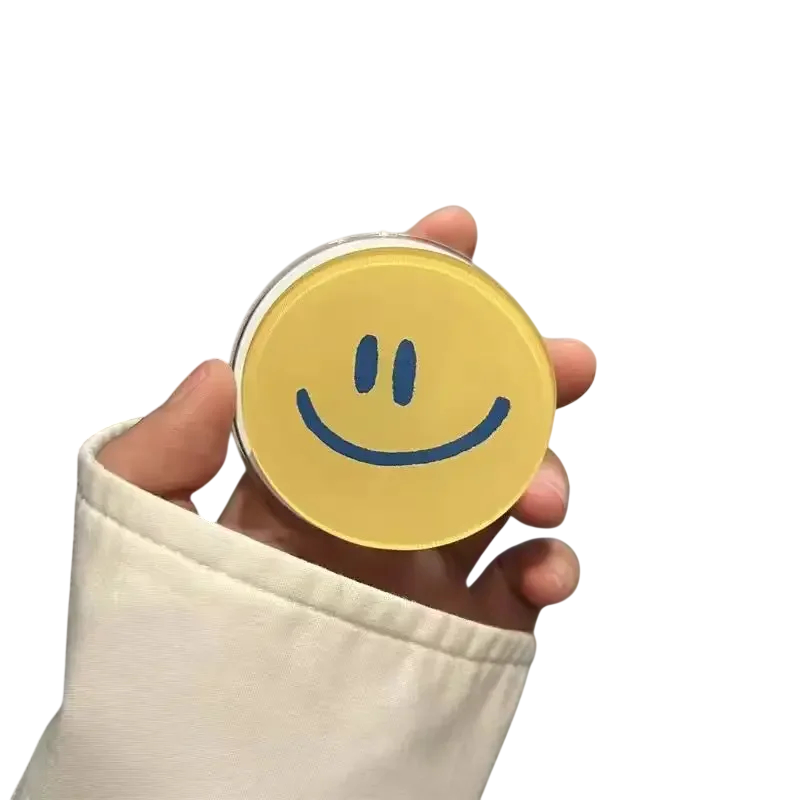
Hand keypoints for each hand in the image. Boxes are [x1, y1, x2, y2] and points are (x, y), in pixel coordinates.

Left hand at [97, 207, 595, 631]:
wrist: (224, 752)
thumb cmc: (182, 631)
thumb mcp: (144, 528)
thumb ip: (161, 451)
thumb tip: (215, 374)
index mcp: (311, 460)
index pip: (369, 359)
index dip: (412, 288)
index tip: (455, 232)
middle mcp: (375, 497)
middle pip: (463, 416)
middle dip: (518, 373)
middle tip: (560, 359)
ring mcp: (424, 558)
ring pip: (508, 490)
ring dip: (547, 472)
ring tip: (544, 489)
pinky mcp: (461, 623)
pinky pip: (523, 587)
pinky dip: (553, 570)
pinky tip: (546, 569)